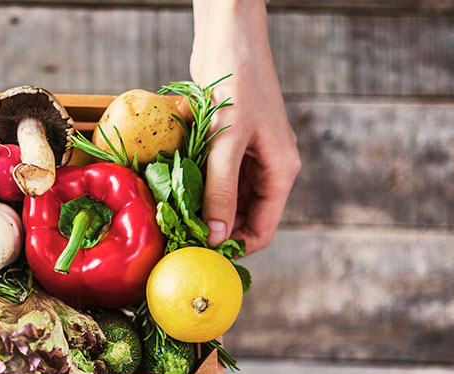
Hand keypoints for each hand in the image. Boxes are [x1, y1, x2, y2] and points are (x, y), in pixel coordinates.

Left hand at [190, 0, 300, 253]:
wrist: (229, 37)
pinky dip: (196, 185)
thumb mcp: (228, 142)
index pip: (263, 229)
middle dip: (214, 229)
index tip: (201, 255)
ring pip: (225, 198)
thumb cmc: (237, 84)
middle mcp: (267, 167)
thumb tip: (216, 235)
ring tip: (173, 217)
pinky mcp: (228, 144)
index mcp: (281, 171)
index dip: (235, 246)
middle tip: (179, 238)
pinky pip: (213, 177)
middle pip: (242, 216)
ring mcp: (247, 156)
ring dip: (202, 208)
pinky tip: (174, 190)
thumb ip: (221, 190)